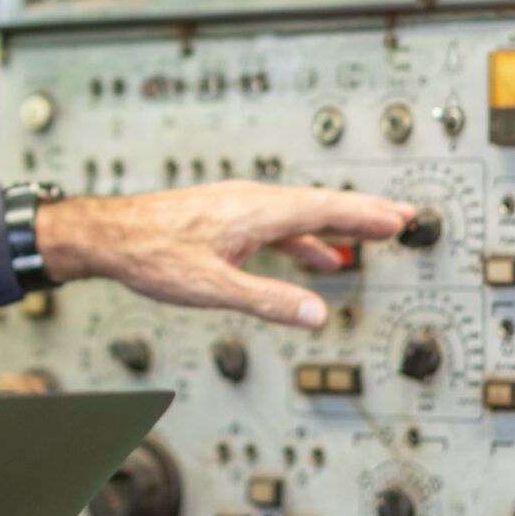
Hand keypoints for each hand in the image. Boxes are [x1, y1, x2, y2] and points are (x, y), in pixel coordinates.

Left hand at [33, 182, 415, 327]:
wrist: (110, 235)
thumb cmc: (152, 254)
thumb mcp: (213, 288)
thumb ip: (267, 301)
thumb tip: (316, 313)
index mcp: (256, 212)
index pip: (326, 208)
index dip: (367, 215)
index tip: (402, 218)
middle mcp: (253, 202)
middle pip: (321, 204)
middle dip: (364, 212)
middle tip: (404, 217)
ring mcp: (240, 208)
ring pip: (302, 213)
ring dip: (338, 224)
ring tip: (372, 235)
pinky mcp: (228, 218)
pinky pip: (281, 224)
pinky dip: (307, 237)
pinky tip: (317, 256)